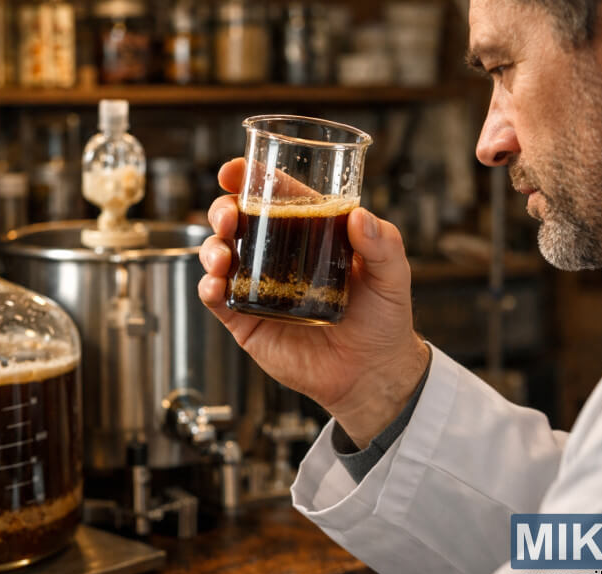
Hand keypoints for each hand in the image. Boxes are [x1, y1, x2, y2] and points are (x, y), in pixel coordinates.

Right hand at [198, 158, 429, 447]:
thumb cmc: (384, 321)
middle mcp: (279, 257)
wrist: (373, 375)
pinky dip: (208, 289)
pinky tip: (215, 286)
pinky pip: (218, 301)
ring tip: (222, 254)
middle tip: (228, 216)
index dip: (250, 178)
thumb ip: (382, 243)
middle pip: (238, 221)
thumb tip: (359, 215)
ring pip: (220, 256)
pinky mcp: (248, 322)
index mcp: (310, 235)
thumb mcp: (393, 275)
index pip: (275, 197)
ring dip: (211, 247)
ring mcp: (260, 288)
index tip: (234, 170)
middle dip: (223, 210)